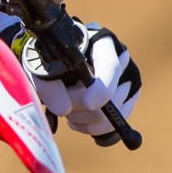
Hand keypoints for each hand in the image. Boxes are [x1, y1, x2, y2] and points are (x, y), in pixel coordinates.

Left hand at [19, 20, 141, 139]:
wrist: (62, 58)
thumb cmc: (53, 59)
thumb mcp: (43, 66)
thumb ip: (48, 85)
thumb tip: (63, 110)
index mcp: (102, 45)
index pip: (111, 67)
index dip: (102, 89)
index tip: (89, 103)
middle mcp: (122, 62)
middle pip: (111, 99)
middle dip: (81, 108)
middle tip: (60, 101)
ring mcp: (128, 83)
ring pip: (111, 116)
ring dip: (83, 119)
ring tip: (66, 107)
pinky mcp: (126, 102)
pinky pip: (112, 125)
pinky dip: (90, 127)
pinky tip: (75, 118)